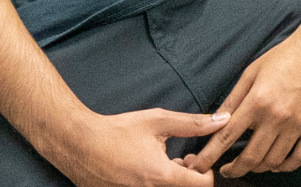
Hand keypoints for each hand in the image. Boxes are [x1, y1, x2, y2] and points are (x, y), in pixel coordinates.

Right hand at [43, 108, 224, 186]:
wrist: (78, 144)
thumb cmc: (117, 131)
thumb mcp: (159, 121)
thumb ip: (193, 124)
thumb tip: (223, 119)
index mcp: (160, 176)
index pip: (201, 185)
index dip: (206, 171)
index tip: (196, 158)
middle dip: (189, 177)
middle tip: (181, 159)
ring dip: (172, 181)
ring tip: (163, 163)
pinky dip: (154, 184)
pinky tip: (145, 171)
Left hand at [184, 28, 300, 177]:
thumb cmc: (286, 54)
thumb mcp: (252, 72)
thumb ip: (233, 99)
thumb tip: (214, 122)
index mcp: (257, 100)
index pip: (226, 137)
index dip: (209, 156)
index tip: (199, 168)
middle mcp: (277, 115)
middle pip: (251, 157)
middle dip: (234, 169)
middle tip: (227, 170)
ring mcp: (299, 122)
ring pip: (274, 161)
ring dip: (259, 168)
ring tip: (252, 164)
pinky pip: (299, 157)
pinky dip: (285, 166)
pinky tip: (277, 164)